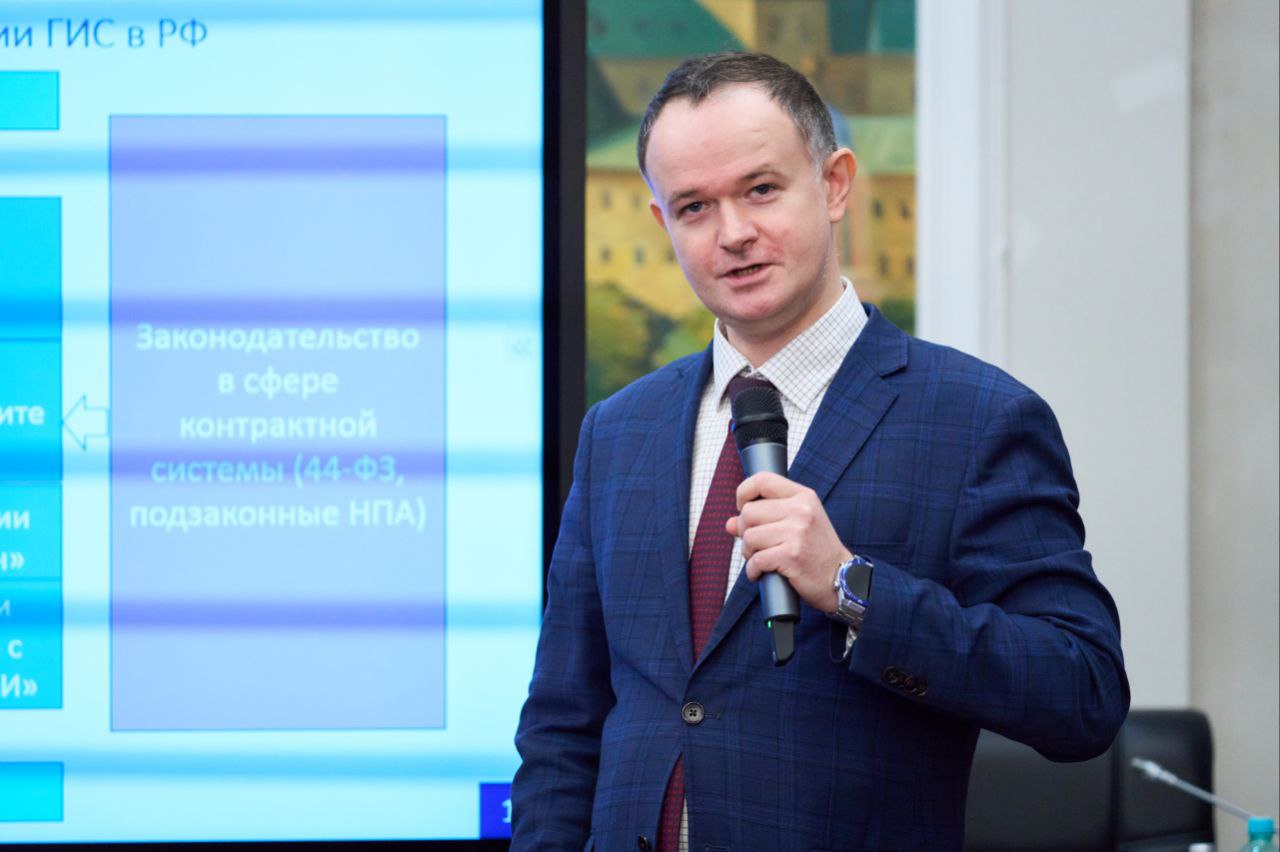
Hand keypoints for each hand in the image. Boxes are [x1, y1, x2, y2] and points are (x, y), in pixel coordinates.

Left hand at [725, 472, 851, 613]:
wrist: (841, 578)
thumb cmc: (817, 550)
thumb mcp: (797, 524)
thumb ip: (765, 518)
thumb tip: (730, 523)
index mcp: (802, 496)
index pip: (762, 479)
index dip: (743, 493)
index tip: (742, 508)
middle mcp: (800, 510)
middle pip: (748, 512)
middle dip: (745, 531)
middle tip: (756, 545)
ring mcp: (797, 532)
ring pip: (749, 536)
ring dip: (749, 553)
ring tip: (761, 559)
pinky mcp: (791, 555)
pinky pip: (756, 560)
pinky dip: (753, 571)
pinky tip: (762, 573)